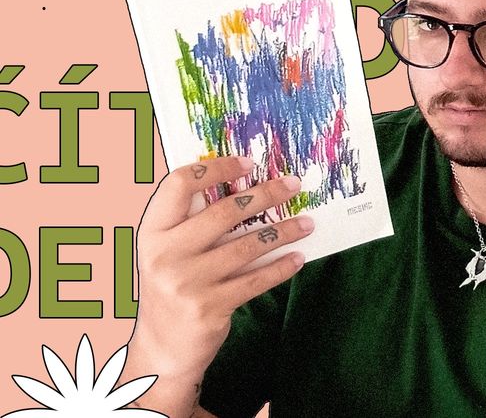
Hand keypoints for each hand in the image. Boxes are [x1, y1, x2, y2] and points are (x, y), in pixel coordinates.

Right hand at [125, 156, 311, 411]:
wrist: (161, 348)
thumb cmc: (172, 287)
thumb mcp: (167, 251)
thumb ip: (192, 222)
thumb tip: (243, 183)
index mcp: (152, 232)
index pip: (179, 184)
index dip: (216, 168)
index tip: (248, 163)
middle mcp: (165, 254)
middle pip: (224, 211)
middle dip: (266, 194)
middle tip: (294, 185)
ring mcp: (187, 283)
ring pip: (247, 246)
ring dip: (283, 231)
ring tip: (307, 223)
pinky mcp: (210, 308)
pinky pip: (256, 280)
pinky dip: (280, 268)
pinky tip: (298, 258)